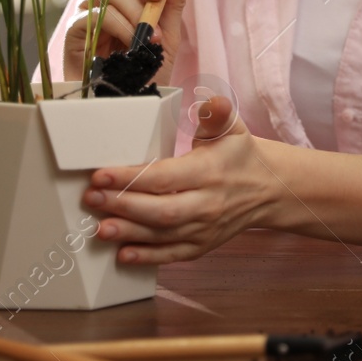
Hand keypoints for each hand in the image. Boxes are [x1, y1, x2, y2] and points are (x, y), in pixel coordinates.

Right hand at [62, 0, 205, 84]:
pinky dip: (120, 26)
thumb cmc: (147, 71)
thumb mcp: (169, 36)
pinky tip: (132, 44)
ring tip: (151, 38)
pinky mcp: (76, 28)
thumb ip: (176, 2)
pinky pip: (96, 14)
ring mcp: (93, 8)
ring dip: (136, 12)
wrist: (128, 106)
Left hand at [82, 95, 273, 264]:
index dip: (130, 178)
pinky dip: (147, 257)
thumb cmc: (241, 156)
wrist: (269, 190)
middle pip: (160, 211)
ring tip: (100, 229)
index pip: (164, 177)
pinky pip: (172, 255)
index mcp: (209, 172)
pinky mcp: (202, 246)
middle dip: (122, 206)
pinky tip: (123, 254)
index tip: (101, 175)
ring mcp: (205, 229)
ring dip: (129, 233)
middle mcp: (207, 204)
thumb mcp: (233, 128)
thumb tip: (210, 102)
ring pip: (163, 235)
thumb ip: (217, 113)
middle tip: (91, 199)